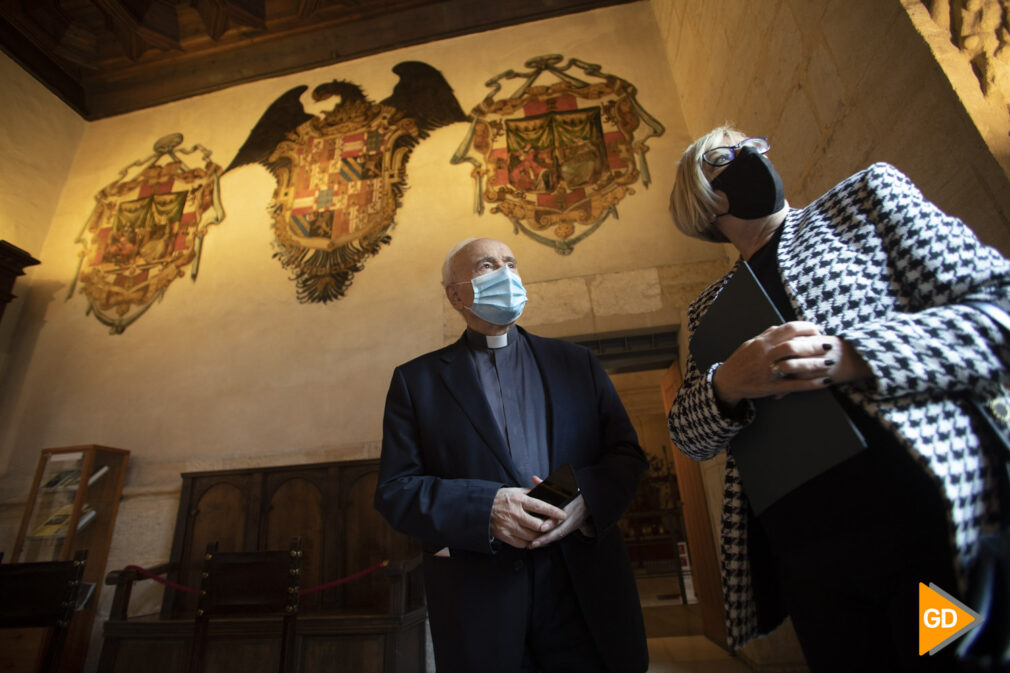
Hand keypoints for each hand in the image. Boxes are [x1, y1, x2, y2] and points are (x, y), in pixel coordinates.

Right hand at [490, 486, 565, 548]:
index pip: (540, 506)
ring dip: (539, 536)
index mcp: (519, 500)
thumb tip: (547, 494)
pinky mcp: (504, 535)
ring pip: (531, 536)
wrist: (481, 508)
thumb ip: (531, 493)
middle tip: (553, 527)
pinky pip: (522, 544)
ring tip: (543, 534)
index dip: (553, 511)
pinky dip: (529, 543)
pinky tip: (531, 539)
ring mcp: (509, 525)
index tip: (563, 515)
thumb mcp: (515, 491)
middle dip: (548, 527)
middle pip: (538, 525)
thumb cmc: (501, 498)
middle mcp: (515, 513)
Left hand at [528, 476, 587, 548]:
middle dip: (546, 537)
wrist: (590, 500)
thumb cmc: (573, 492)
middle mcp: (572, 517)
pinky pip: (560, 536)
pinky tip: (539, 543)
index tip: (542, 527)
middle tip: (533, 542)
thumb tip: (534, 478)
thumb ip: (547, 484)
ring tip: (532, 545)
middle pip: (559, 529)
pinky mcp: (572, 529)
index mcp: (570, 505)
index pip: (561, 515)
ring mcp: (573, 524)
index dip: (552, 522)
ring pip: (559, 535)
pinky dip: (550, 540)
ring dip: (546, 541)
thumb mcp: (563, 486)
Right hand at [712, 322, 871, 407]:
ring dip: (816, 362)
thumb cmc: (740, 361)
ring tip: (831, 361)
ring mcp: (768, 370)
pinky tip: (825, 382)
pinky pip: (795, 385)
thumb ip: (767, 335)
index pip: (789, 328)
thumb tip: (782, 326)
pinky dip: (812, 383)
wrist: (727, 381)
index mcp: (763, 341)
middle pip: (794, 344)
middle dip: (815, 343)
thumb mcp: (751, 343)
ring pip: (795, 364)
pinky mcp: (772, 386)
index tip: (817, 331)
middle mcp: (766, 354)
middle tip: (829, 344)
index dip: (806, 328)